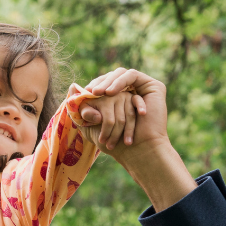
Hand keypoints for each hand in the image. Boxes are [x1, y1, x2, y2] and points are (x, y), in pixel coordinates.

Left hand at [86, 73, 194, 213]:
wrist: (138, 152)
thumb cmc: (115, 143)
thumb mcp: (92, 126)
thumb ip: (83, 110)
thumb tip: (72, 87)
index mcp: (115, 99)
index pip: (102, 84)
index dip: (93, 85)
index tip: (86, 92)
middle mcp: (127, 91)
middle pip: (111, 77)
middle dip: (101, 83)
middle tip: (94, 92)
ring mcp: (140, 88)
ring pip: (122, 74)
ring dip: (112, 82)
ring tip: (105, 93)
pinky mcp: (153, 87)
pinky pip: (135, 77)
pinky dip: (125, 84)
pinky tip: (120, 96)